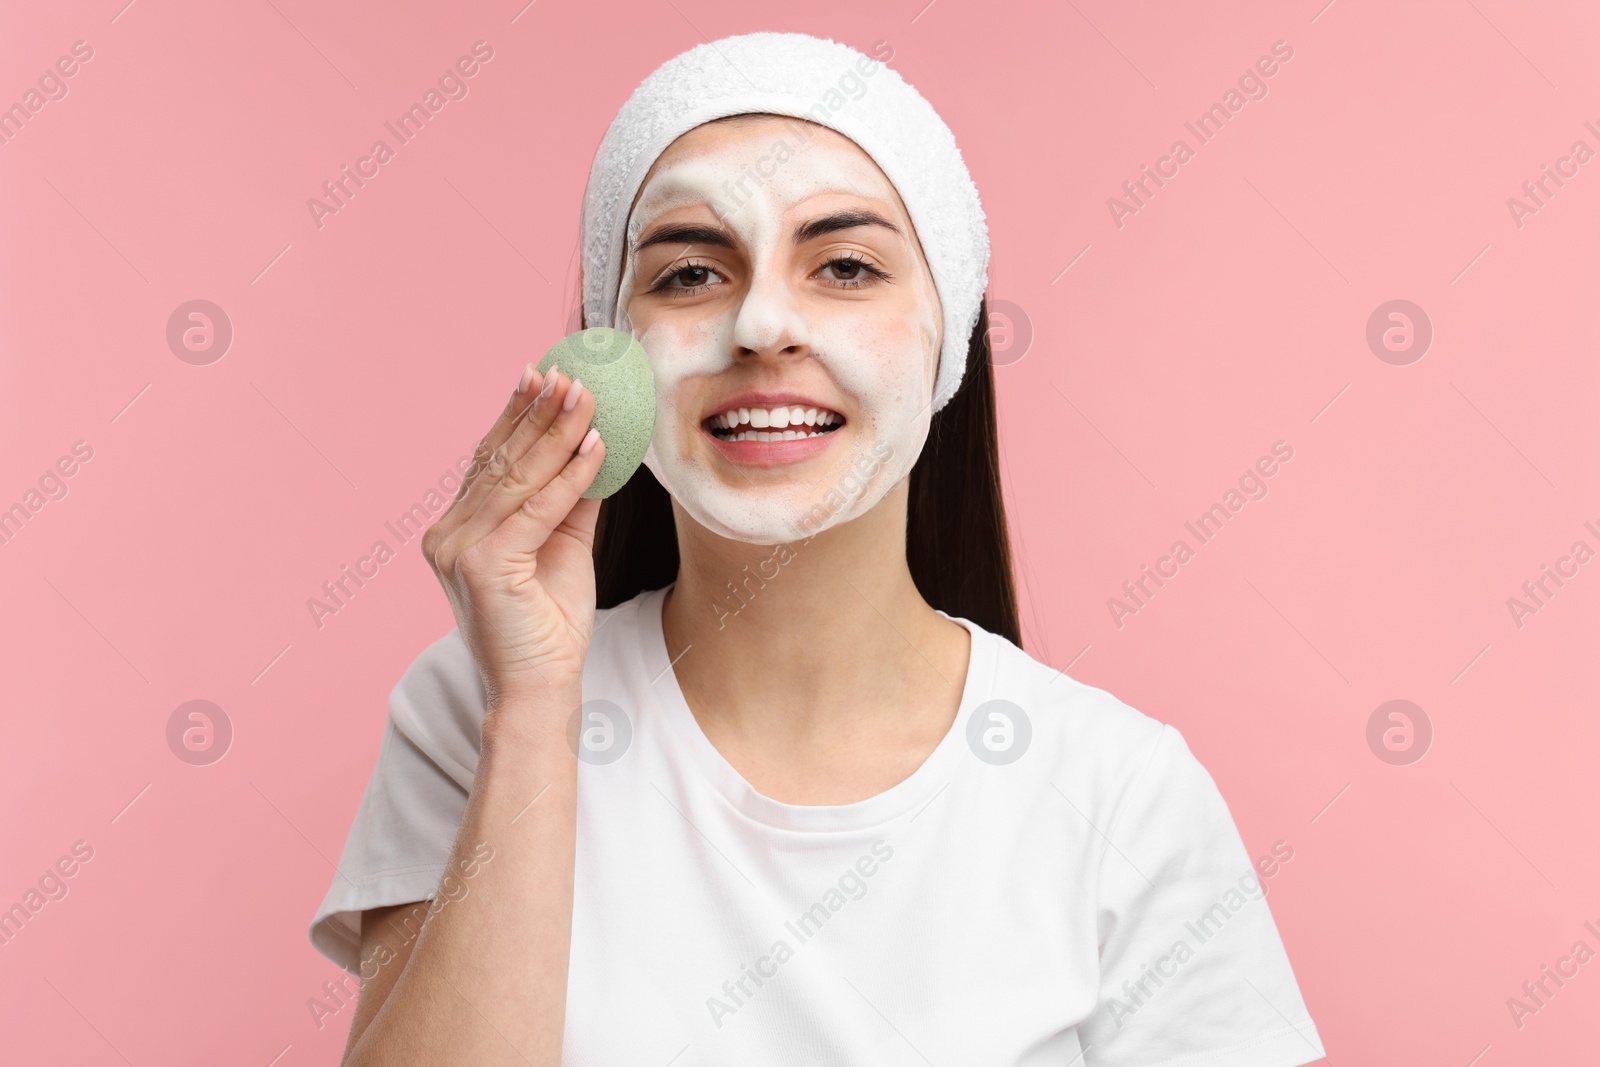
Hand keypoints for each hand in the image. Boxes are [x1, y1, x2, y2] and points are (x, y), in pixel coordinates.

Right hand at [421, 363, 606, 708]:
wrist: (539, 689)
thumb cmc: (548, 626)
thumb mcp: (562, 547)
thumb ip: (569, 500)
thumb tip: (593, 446)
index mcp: (457, 528)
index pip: (489, 459)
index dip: (516, 415)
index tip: (543, 374)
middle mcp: (447, 534)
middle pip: (499, 459)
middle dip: (538, 413)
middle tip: (569, 373)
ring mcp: (458, 549)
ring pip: (516, 477)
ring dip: (555, 432)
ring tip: (585, 397)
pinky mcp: (481, 565)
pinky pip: (535, 509)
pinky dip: (569, 476)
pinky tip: (595, 447)